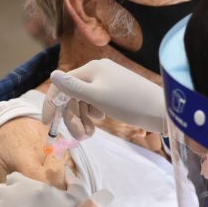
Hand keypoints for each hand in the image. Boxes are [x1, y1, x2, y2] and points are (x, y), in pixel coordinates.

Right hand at [43, 59, 165, 139]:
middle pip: (73, 95)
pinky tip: (99, 122)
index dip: (52, 103)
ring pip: (83, 100)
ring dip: (82, 118)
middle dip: (72, 117)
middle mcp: (97, 71)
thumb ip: (72, 87)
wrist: (160, 109)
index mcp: (91, 69)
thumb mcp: (97, 96)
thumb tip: (52, 74)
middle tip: (80, 137)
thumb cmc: (128, 102)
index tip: (47, 123)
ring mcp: (107, 81)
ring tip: (90, 134)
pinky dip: (93, 114)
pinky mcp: (115, 91)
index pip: (62, 84)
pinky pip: (95, 102)